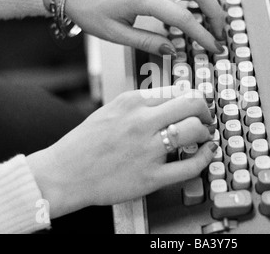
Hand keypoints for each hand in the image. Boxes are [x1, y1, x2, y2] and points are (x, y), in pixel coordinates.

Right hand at [26, 88, 217, 218]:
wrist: (63, 174)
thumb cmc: (85, 143)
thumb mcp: (111, 110)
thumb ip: (140, 104)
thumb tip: (172, 101)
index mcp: (131, 101)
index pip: (177, 91)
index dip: (193, 99)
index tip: (196, 107)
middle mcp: (141, 121)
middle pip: (193, 103)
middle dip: (205, 110)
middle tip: (206, 118)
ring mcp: (147, 150)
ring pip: (194, 130)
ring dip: (205, 132)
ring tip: (202, 137)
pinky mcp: (150, 177)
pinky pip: (190, 166)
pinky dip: (204, 159)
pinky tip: (204, 155)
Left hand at [43, 0, 225, 55]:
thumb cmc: (89, 10)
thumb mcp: (116, 34)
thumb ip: (147, 42)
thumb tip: (172, 50)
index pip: (183, 17)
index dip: (203, 35)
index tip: (214, 47)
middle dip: (216, 12)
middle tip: (220, 32)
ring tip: (212, 20)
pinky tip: (196, 6)